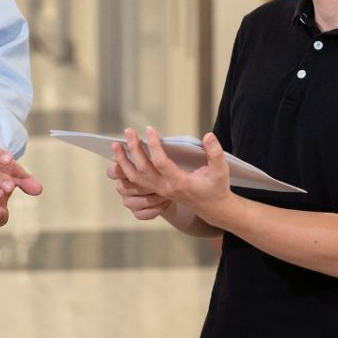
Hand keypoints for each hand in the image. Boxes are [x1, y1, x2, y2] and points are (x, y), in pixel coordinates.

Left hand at [112, 127, 231, 218]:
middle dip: (134, 149)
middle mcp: (166, 188)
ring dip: (123, 162)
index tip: (149, 129)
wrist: (212, 208)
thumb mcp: (221, 170)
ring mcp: (159, 191)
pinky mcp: (156, 190)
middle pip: (143, 169)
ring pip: (135, 178)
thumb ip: (216, 153)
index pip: (161, 163)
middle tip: (128, 131)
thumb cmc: (216, 187)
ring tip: (116, 145)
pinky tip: (121, 157)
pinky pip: (136, 182)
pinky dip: (126, 170)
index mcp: (180, 183)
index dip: (154, 146)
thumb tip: (208, 135)